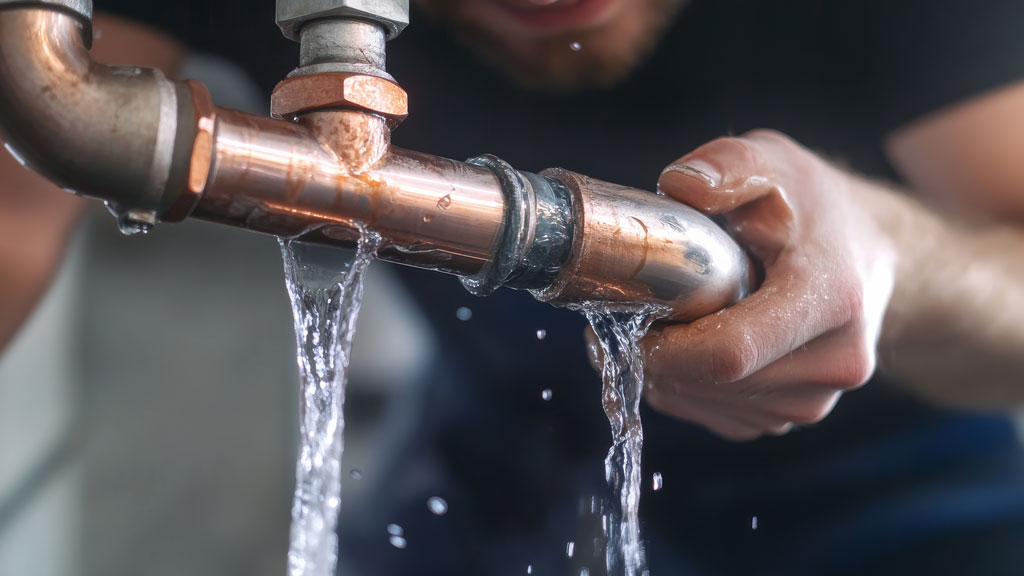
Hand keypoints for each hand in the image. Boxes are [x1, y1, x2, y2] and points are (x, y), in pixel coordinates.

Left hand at [640, 130, 896, 439]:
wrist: (866, 253)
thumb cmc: (812, 207)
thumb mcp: (774, 164)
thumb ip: (728, 165)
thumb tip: (679, 185)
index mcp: (830, 299)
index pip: (731, 352)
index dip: (665, 347)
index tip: (630, 320)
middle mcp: (835, 361)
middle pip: (716, 383)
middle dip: (659, 357)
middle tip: (627, 318)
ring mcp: (819, 397)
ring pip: (715, 405)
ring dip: (669, 377)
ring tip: (655, 327)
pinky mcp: (797, 413)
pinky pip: (723, 416)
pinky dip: (689, 390)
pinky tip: (684, 349)